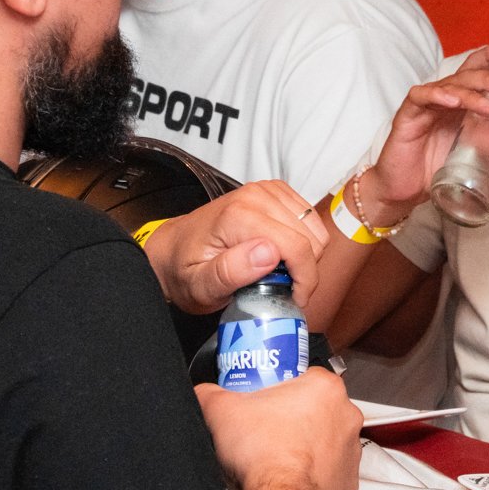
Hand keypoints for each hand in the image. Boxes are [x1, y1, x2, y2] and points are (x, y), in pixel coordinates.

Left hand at [145, 180, 330, 315]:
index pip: (298, 247)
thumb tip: (269, 254)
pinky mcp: (275, 191)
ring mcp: (267, 190)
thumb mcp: (199, 286)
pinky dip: (303, 240)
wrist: (173, 249)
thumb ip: (230, 272)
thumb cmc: (184, 271)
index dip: (305, 280)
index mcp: (239, 216)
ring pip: (314, 228)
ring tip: (280, 273)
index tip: (295, 299)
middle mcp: (255, 196)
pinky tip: (280, 254)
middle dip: (304, 270)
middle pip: (311, 238)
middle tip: (282, 288)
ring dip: (305, 255)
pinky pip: (308, 218)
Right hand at [195, 369, 362, 489]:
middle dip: (292, 420)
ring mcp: (352, 452)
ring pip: (324, 444)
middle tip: (264, 433)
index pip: (302, 378)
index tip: (262, 404)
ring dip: (304, 450)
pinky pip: (328, 476)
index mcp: (325, 387)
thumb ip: (208, 393)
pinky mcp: (349, 484)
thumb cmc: (263, 453)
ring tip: (274, 460)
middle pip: (315, 411)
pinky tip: (288, 483)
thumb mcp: (220, 410)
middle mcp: (347, 416)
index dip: (278, 390)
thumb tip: (203, 393)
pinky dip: (311, 479)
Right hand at [362, 43, 488, 214]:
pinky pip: (421, 98)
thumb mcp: (476, 155)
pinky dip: (437, 96)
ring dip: (471, 93)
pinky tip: (451, 102)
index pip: (476, 69)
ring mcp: (426, 105)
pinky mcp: (408, 116)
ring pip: (448, 86)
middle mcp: (444, 98)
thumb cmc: (436, 166)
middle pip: (467, 74)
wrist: (404, 191)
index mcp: (461, 101)